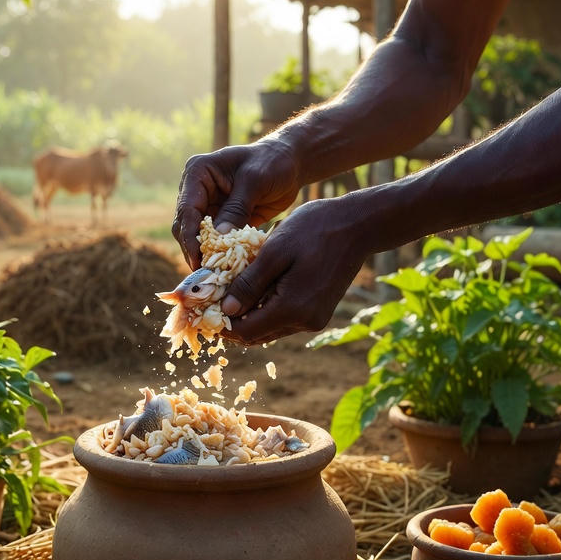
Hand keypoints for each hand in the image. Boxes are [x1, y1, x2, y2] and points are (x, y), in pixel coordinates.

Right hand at [172, 138, 302, 267]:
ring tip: (216, 278)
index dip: (190, 237)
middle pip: (186, 228)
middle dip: (194, 251)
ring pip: (199, 238)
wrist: (290, 163)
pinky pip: (216, 242)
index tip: (197, 260)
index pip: (187, 210)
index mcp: (198, 174)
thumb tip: (219, 237)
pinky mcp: (222, 221)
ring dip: (206, 256)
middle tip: (206, 276)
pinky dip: (221, 255)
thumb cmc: (272, 162)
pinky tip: (228, 271)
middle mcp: (197, 191)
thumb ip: (237, 208)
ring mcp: (208, 207)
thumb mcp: (255, 181)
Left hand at [219, 197, 368, 344]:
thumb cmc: (315, 229)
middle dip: (231, 320)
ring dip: (248, 314)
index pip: (245, 331)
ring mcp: (314, 319)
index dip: (220, 324)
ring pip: (269, 327)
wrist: (358, 225)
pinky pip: (283, 318)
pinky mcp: (319, 311)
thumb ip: (249, 284)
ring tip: (229, 291)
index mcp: (293, 309)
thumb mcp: (274, 251)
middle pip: (256, 334)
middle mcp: (305, 322)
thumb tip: (225, 310)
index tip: (201, 309)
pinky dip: (266, 308)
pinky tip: (255, 288)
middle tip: (210, 300)